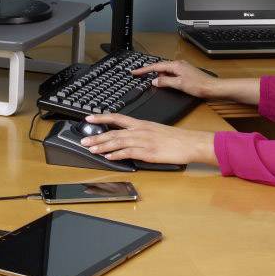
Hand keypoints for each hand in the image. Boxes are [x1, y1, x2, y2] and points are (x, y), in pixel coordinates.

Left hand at [80, 114, 216, 165]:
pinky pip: (129, 153)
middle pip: (114, 132)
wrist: (190, 142)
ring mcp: (144, 141)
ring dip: (103, 146)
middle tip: (84, 140)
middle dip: (97, 136)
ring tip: (91, 149)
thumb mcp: (157, 130)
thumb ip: (142, 133)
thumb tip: (130, 138)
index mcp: (142, 124)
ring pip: (118, 142)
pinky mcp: (148, 152)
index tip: (89, 118)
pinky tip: (109, 157)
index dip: (101, 118)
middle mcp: (140, 130)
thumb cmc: (176, 138)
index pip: (117, 118)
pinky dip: (117, 155)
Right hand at [132, 59, 216, 98]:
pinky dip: (167, 79)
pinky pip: (172, 74)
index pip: (156, 66)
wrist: (213, 88)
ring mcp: (183, 68)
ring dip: (161, 77)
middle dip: (152, 73)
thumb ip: (165, 82)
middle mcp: (179, 64)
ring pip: (166, 71)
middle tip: (142, 78)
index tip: (134, 72)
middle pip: (160, 68)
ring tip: (158, 84)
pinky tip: (168, 84)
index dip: (144, 70)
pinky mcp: (186, 73)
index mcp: (176, 65)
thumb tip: (154, 81)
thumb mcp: (179, 84)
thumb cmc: (199, 85)